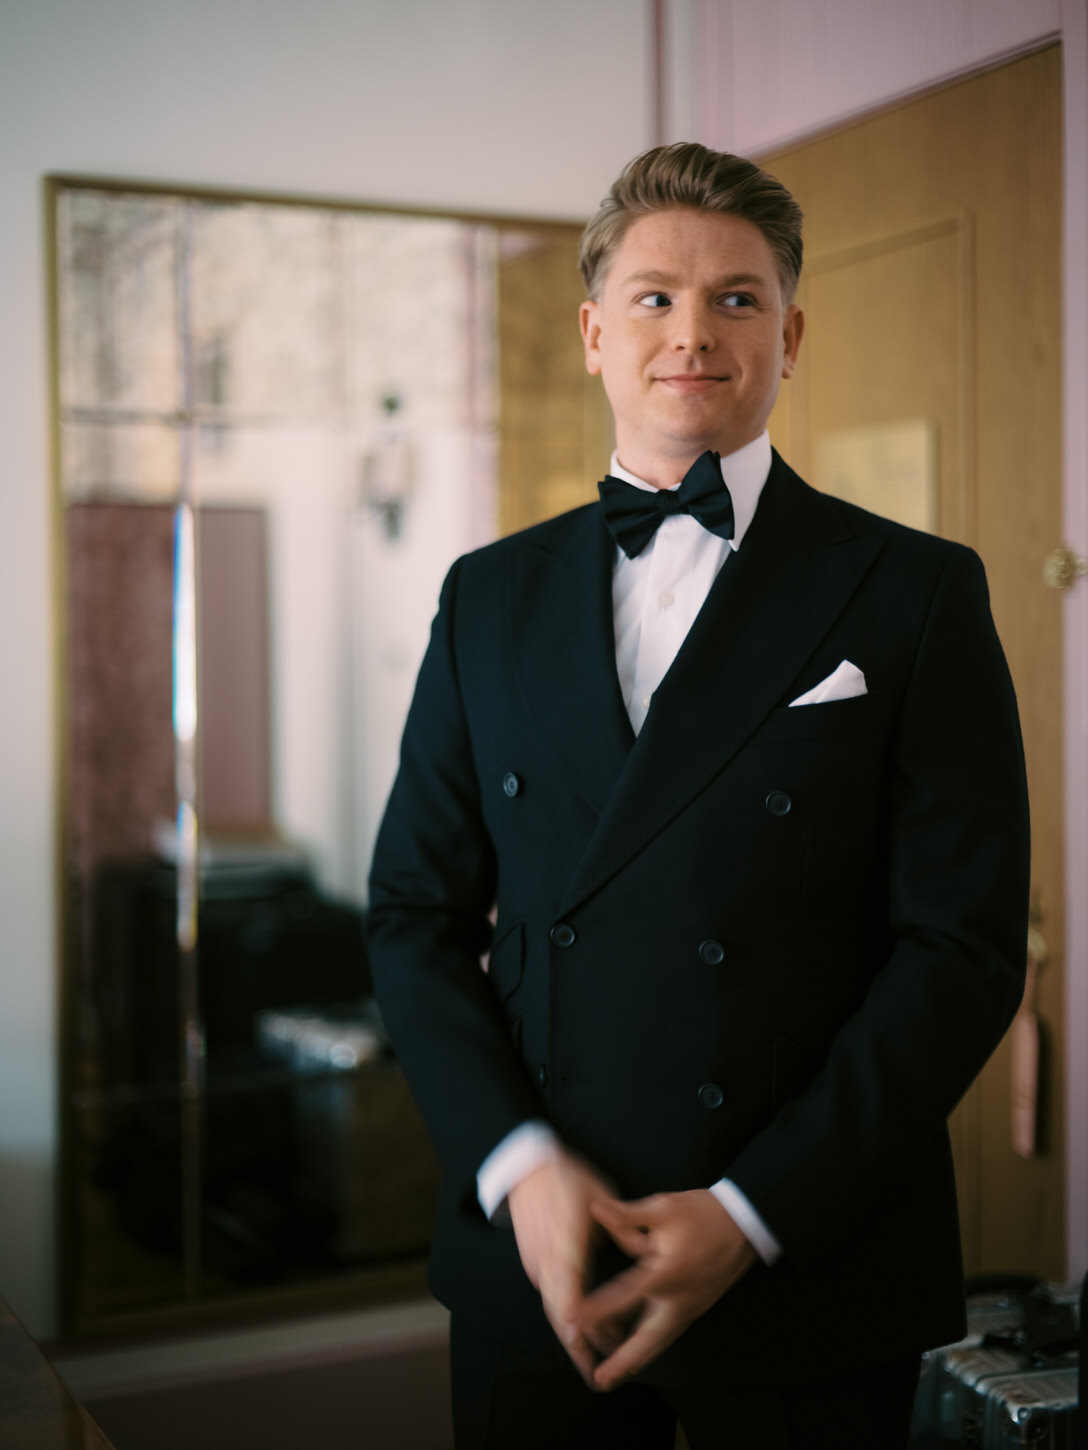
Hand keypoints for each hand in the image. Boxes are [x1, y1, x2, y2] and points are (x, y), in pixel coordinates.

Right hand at [507, 1150, 619, 1384]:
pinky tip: (582, 1329)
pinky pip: (550, 1297)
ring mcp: (537, 1263)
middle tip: (595, 1373)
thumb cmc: (566, 1179)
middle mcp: (546, 1259)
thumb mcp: (598, 1194)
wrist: (528, 1168)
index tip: (585, 1341)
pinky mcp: (534, 1264)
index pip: (568, 1287)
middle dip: (576, 1345)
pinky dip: (565, 1317)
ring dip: (572, 1335)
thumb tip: (645, 1248)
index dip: (576, 1316)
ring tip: (595, 1357)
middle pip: (557, 1311)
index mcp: (564, 1241)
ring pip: (553, 1309)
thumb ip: (621, 1225)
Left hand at [575, 1190, 757, 1390]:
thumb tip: (595, 1209)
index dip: (596, 1310)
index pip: (624, 1296)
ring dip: (638, 1358)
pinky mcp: (697, 1306)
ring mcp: (690, 1306)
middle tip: (601, 1380)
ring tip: (616, 1374)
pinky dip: (653, 1344)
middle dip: (623, 1361)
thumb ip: (627, 1215)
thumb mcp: (665, 1207)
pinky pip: (670, 1331)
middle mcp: (678, 1298)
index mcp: (666, 1274)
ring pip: (660, 1340)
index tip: (573, 1321)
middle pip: (646, 1339)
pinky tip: (641, 1347)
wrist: (746, 1223)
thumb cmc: (705, 1213)